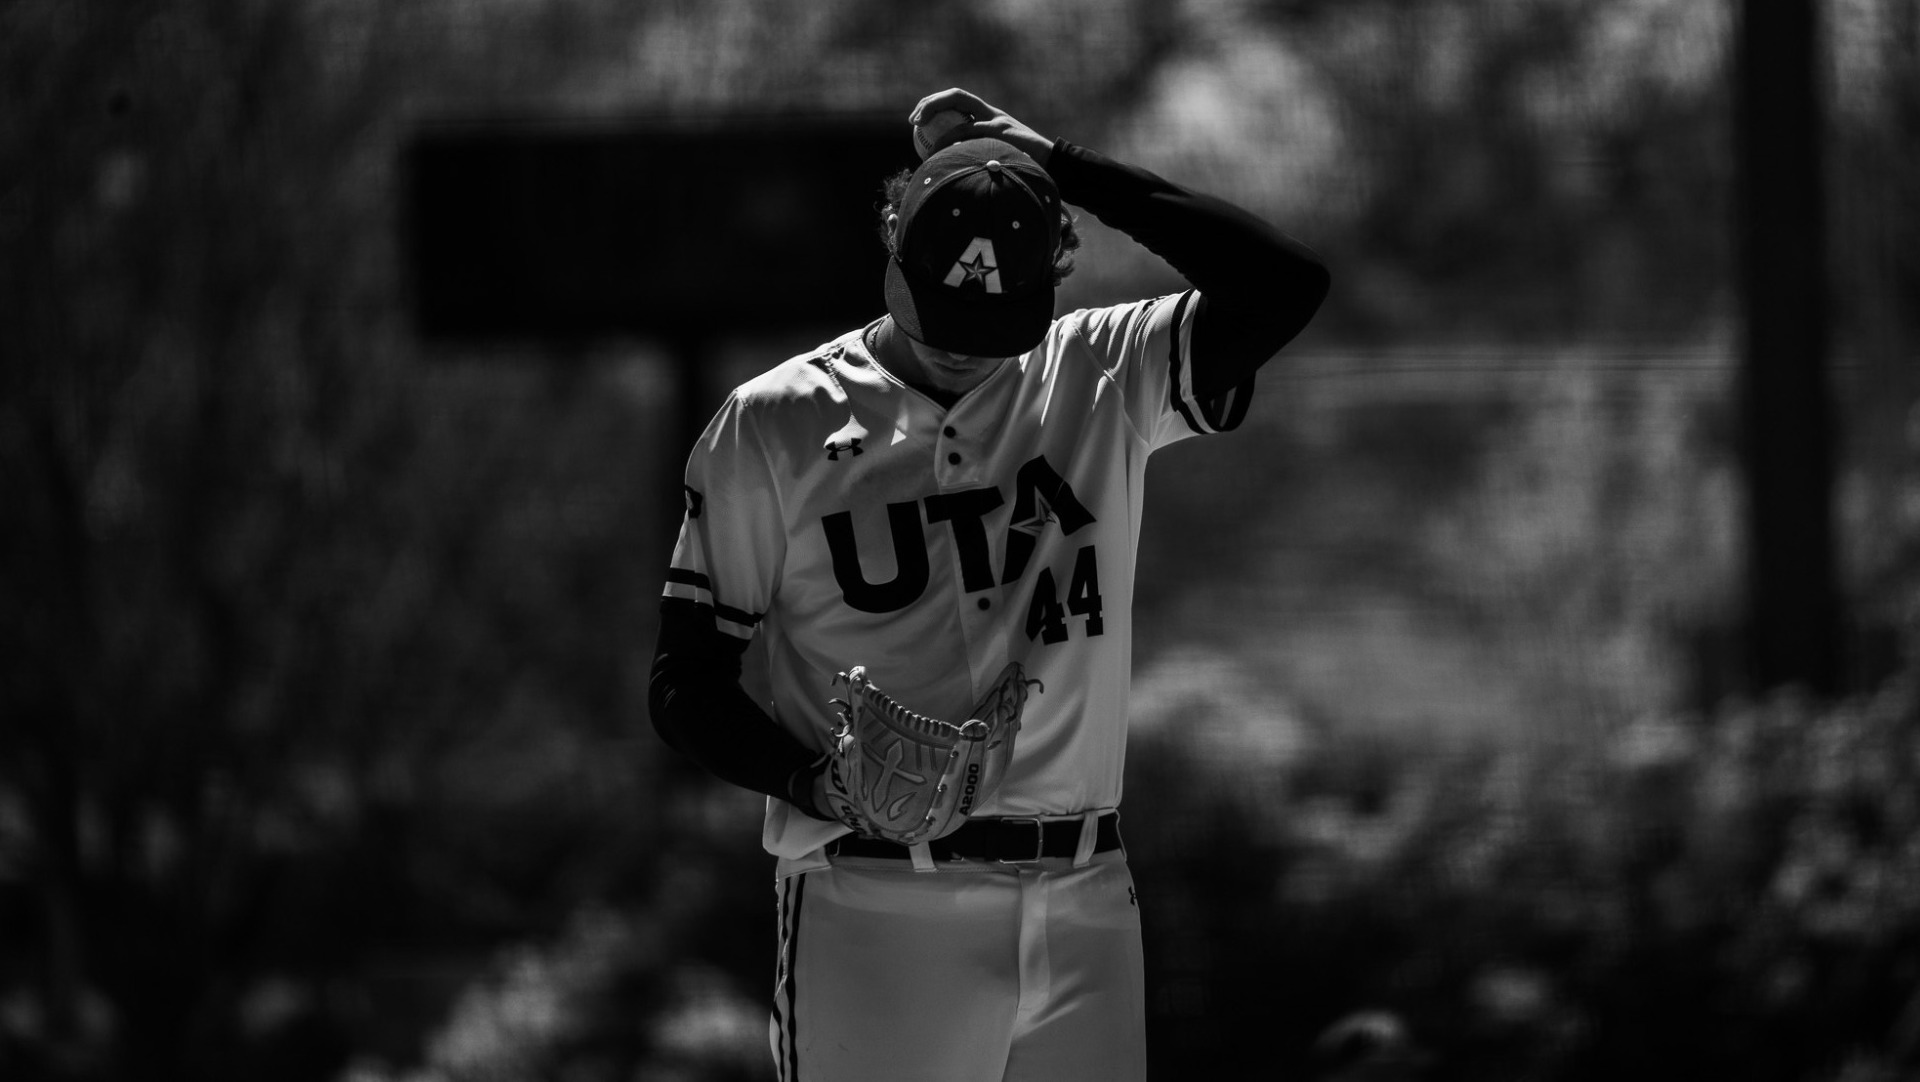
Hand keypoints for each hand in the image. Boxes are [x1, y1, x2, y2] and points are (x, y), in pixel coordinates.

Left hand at [910, 88, 1052, 165]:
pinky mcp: (1003, 130)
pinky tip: (939, 151)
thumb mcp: (998, 163)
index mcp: (990, 117)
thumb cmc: (1026, 170)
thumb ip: (978, 161)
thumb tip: (948, 173)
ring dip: (937, 113)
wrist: (1056, 168)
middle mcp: (992, 113)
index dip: (935, 104)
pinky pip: (970, 131)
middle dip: (931, 102)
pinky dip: (952, 139)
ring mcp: (998, 119)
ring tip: (920, 129)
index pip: (958, 100)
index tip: (916, 120)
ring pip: (961, 105)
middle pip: (956, 95)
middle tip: (913, 120)